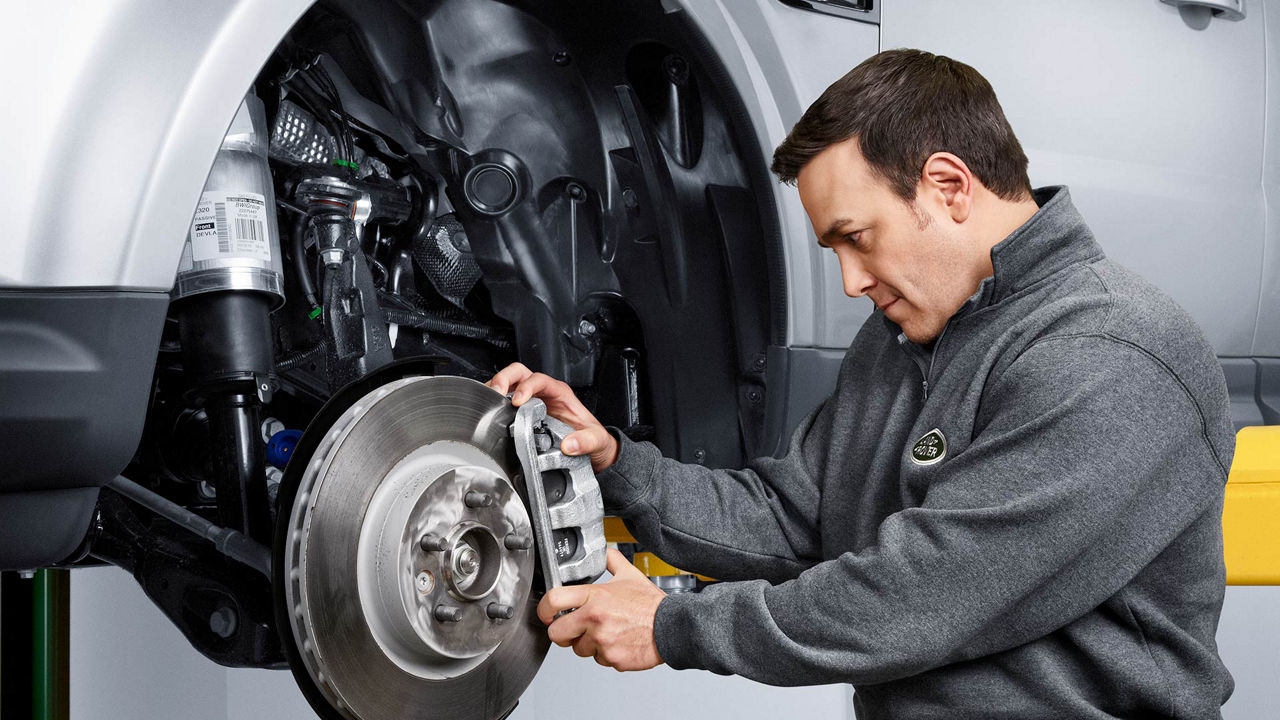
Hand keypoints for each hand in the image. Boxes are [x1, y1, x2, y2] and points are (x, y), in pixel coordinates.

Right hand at [486, 362, 619, 471]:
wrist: (591, 449)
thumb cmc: (592, 439)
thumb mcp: (597, 440)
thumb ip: (587, 441)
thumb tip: (570, 444)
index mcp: (560, 393)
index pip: (539, 379)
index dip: (526, 386)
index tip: (517, 401)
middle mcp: (544, 393)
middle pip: (519, 373)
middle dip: (504, 379)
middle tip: (496, 395)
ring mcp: (531, 401)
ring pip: (508, 384)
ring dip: (495, 389)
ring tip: (487, 403)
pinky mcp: (522, 413)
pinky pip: (504, 401)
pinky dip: (493, 403)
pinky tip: (488, 412)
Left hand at [538, 548, 665, 670]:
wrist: (672, 627)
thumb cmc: (651, 604)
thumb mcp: (630, 575)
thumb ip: (612, 561)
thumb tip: (605, 552)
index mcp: (595, 597)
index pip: (554, 600)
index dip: (544, 609)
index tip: (546, 613)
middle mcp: (594, 619)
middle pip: (556, 633)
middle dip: (562, 633)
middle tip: (572, 629)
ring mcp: (602, 641)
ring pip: (579, 649)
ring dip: (589, 644)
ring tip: (607, 633)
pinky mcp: (611, 658)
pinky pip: (599, 660)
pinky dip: (606, 654)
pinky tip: (618, 642)